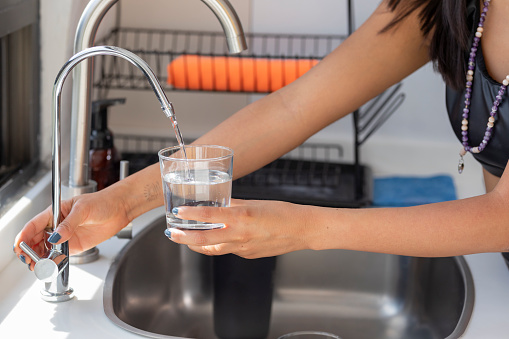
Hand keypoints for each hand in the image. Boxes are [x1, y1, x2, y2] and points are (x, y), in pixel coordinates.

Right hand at [13, 188, 130, 267]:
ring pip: (45, 250)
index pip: (34, 225)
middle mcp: (58, 225)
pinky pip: (59, 255)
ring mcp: (65, 236)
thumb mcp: (83, 209)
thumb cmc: (103, 202)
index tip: (20, 246)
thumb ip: (69, 224)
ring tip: (38, 266)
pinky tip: (51, 265)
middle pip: (36, 240)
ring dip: (39, 258)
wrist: (120, 209)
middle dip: (29, 251)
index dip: (24, 236)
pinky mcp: (74, 246)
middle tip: (29, 260)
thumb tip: (56, 237)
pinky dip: (53, 262)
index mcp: (56, 212)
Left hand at [166, 199, 313, 258]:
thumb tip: (219, 203)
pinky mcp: (248, 255)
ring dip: (197, 244)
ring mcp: (243, 248)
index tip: (178, 212)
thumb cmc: (282, 213)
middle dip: (184, 237)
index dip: (191, 214)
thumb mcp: (255, 203)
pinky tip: (212, 239)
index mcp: (242, 216)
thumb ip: (234, 204)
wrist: (302, 230)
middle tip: (172, 233)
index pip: (210, 215)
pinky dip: (216, 245)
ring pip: (213, 248)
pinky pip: (227, 251)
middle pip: (204, 239)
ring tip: (185, 238)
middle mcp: (240, 234)